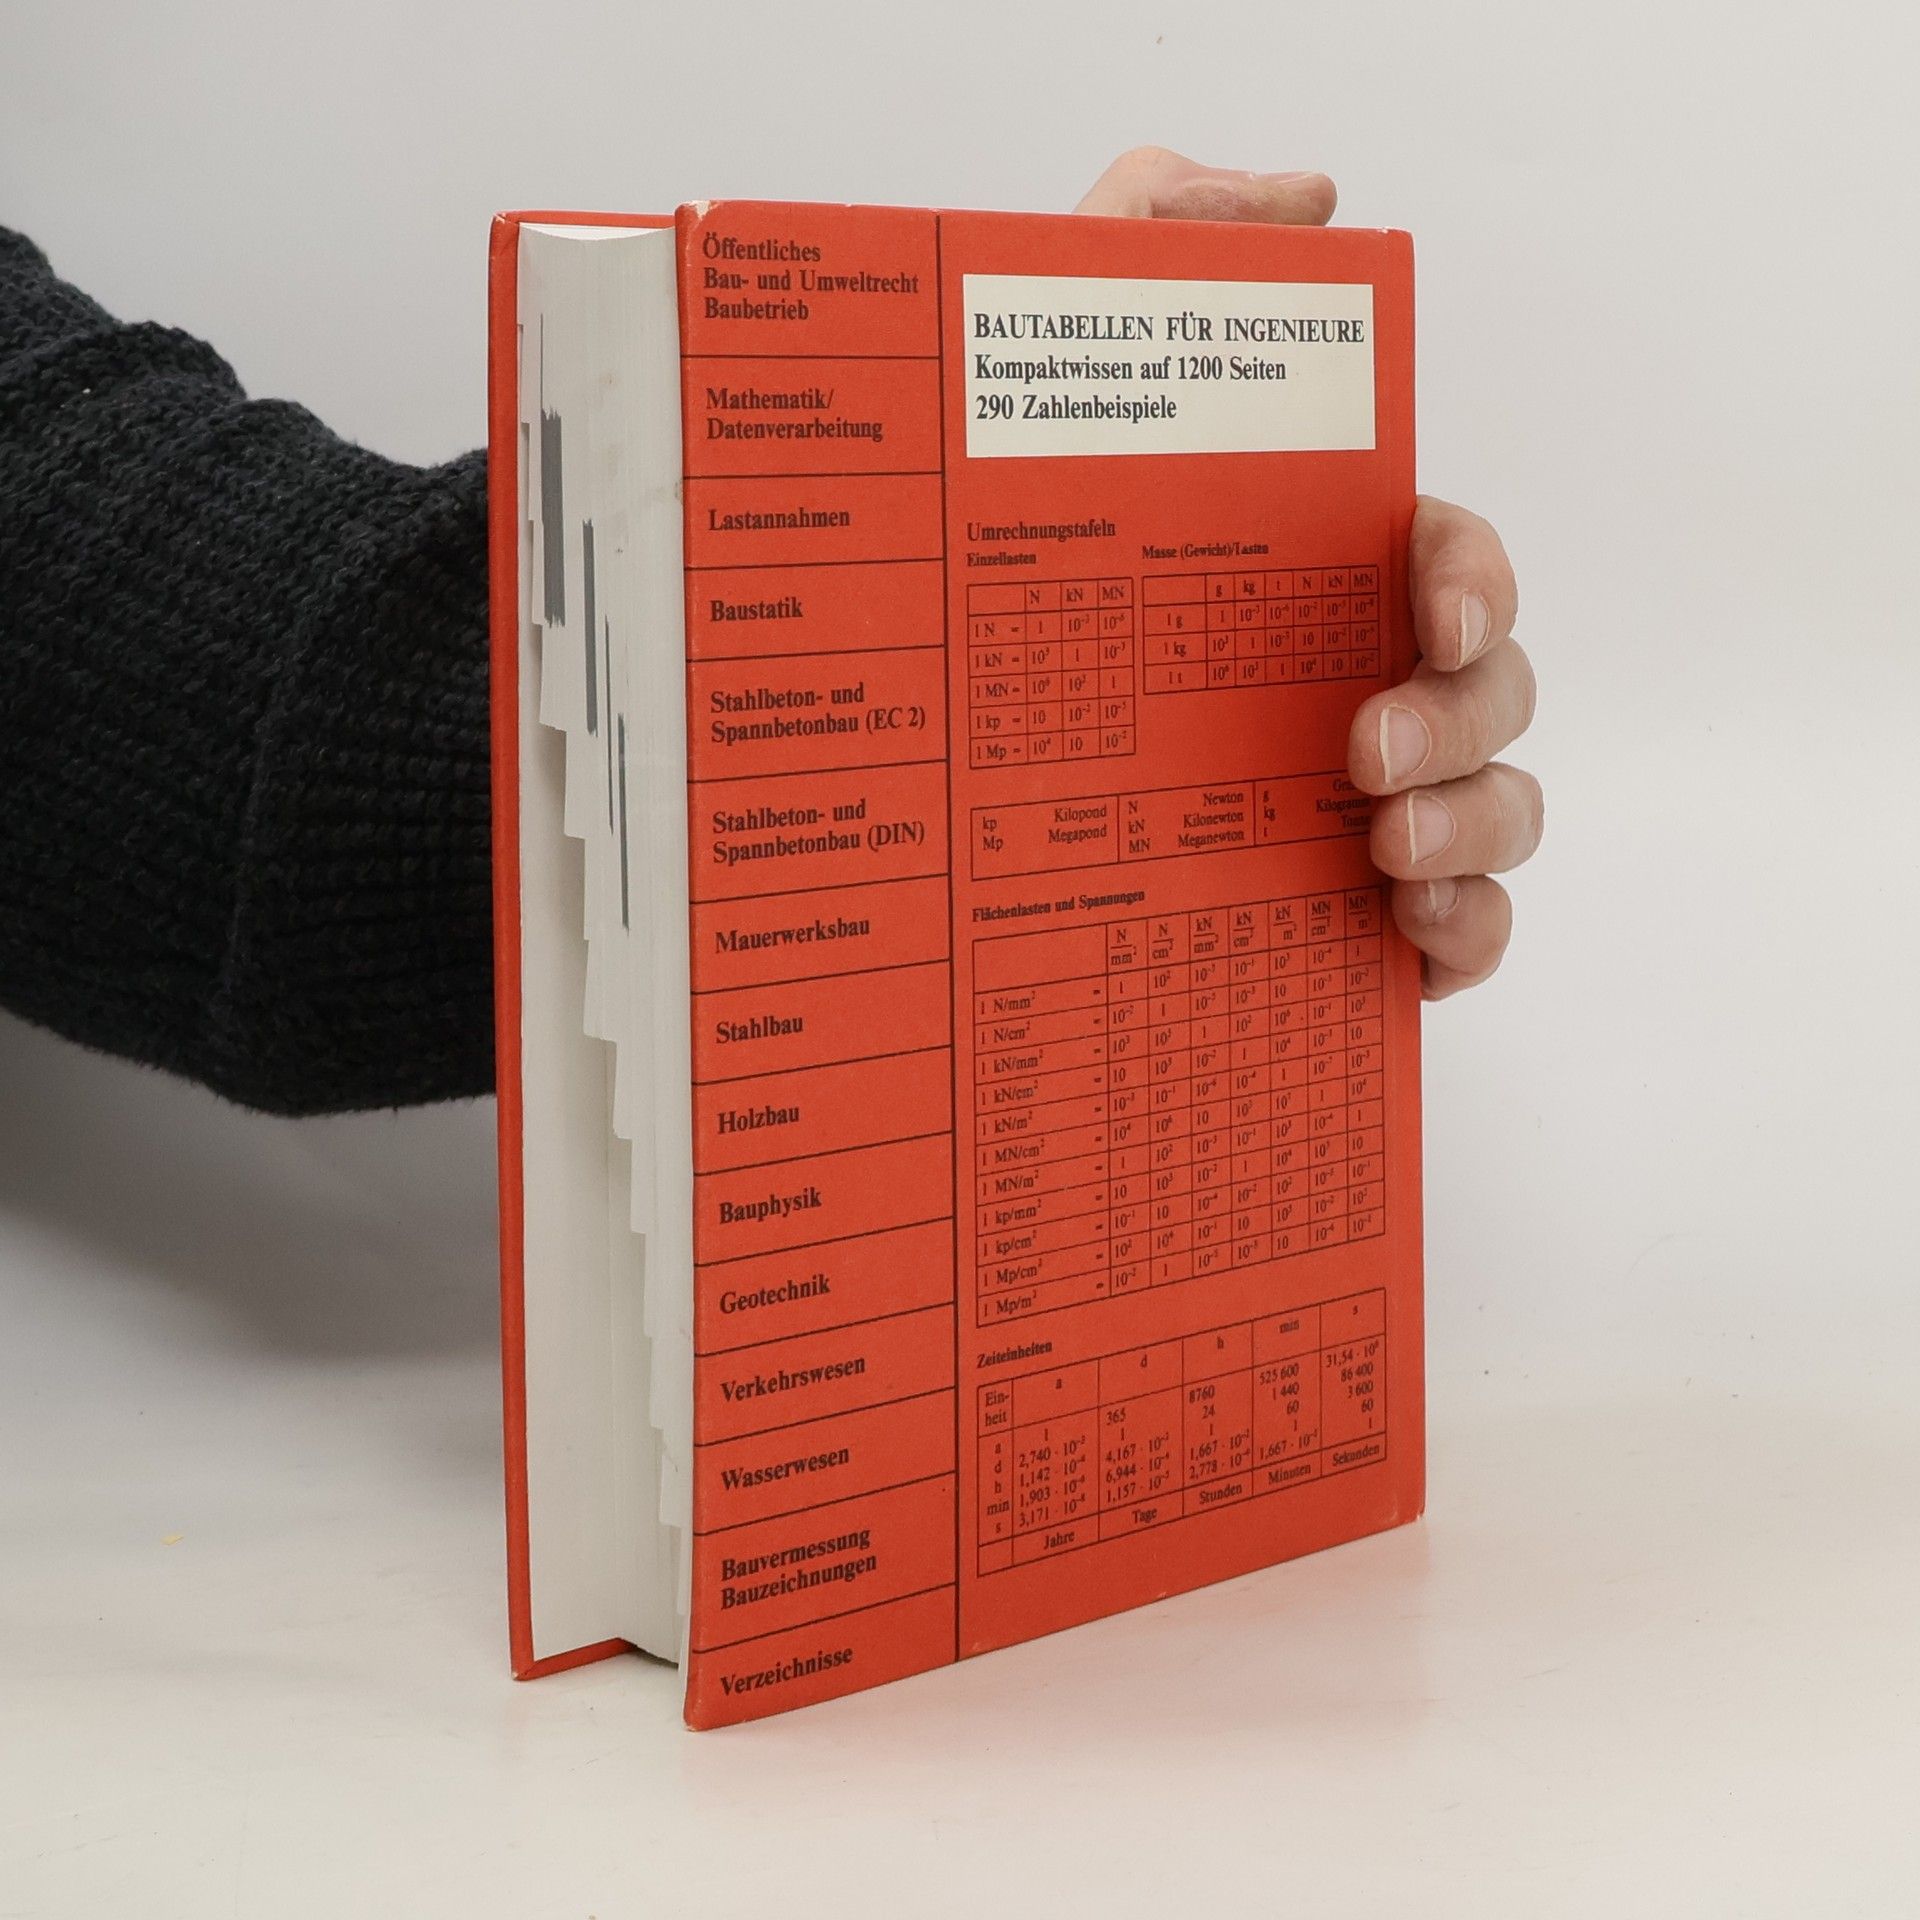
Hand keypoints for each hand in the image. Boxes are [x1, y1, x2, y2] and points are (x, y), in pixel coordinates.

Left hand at [1075, 148, 1541, 997]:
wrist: (918, 759)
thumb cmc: (1001, 559)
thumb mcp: (1044, 368)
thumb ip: (1156, 236)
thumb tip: (1308, 200)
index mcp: (1317, 584)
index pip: (1455, 557)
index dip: (1478, 576)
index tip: (1429, 610)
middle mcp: (1360, 683)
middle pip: (1497, 690)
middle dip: (1463, 718)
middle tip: (1357, 753)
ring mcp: (1366, 802)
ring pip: (1499, 808)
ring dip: (1474, 826)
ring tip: (1378, 852)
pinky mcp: (1348, 911)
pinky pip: (1465, 932)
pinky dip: (1468, 934)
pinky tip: (1405, 932)